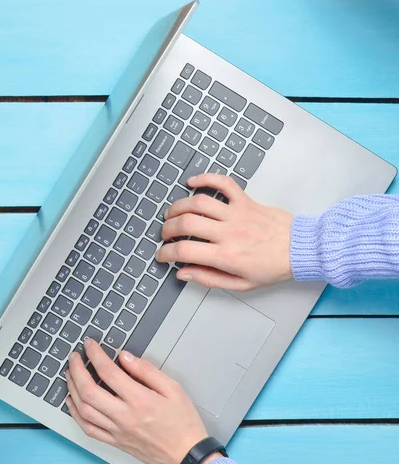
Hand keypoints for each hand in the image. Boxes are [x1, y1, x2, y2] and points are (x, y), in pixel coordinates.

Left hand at [65, 339, 218, 463]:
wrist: (187, 455)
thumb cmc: (183, 422)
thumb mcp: (173, 388)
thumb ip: (147, 371)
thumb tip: (124, 357)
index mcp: (139, 400)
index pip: (108, 372)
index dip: (95, 355)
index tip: (89, 344)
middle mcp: (124, 416)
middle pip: (89, 391)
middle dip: (76, 370)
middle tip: (73, 357)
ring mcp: (117, 431)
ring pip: (84, 410)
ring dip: (72, 389)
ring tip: (70, 374)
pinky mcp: (115, 442)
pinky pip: (88, 429)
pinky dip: (75, 414)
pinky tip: (72, 402)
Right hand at [155, 173, 292, 290]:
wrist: (302, 249)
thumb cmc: (273, 267)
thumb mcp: (241, 284)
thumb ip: (209, 279)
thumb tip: (183, 273)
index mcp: (226, 256)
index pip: (184, 251)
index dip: (166, 253)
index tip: (162, 255)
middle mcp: (228, 232)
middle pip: (185, 223)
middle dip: (167, 228)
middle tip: (165, 234)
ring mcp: (236, 213)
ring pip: (198, 202)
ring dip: (178, 206)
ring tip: (172, 213)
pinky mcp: (245, 200)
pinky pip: (223, 183)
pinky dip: (205, 178)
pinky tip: (192, 182)